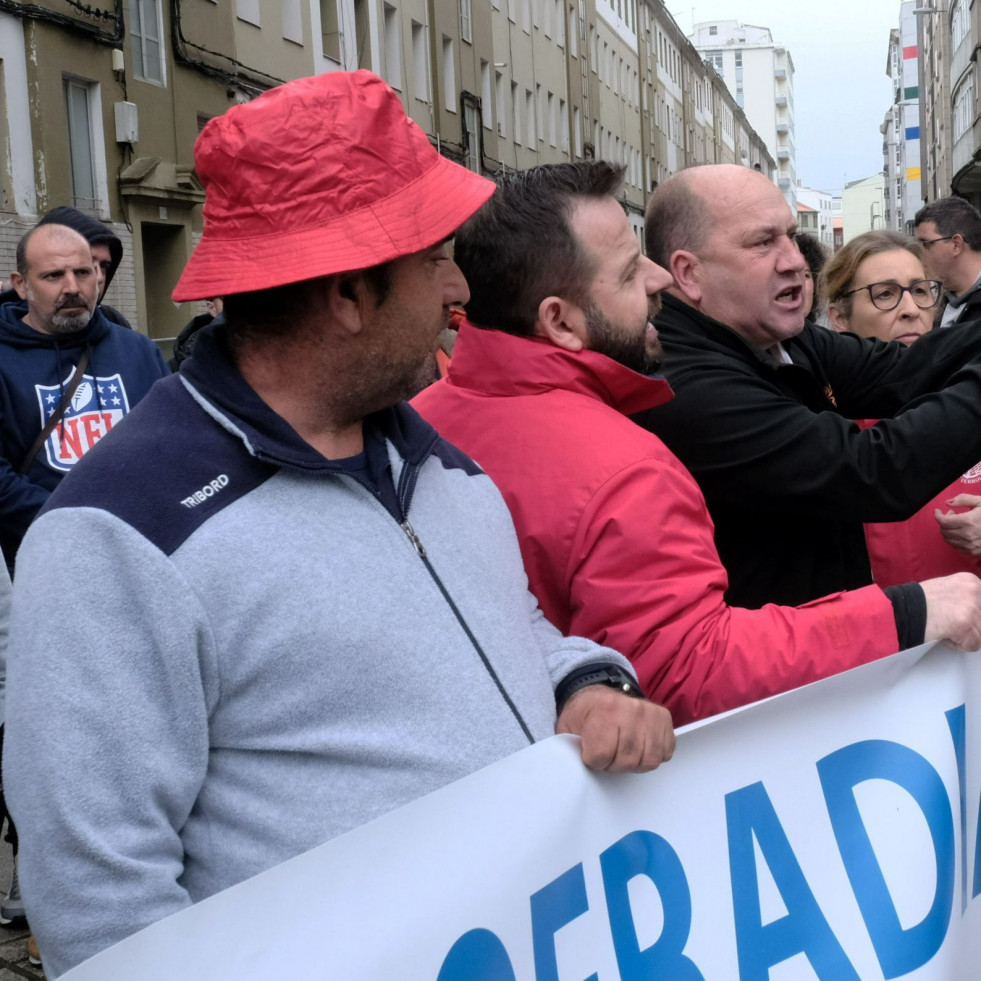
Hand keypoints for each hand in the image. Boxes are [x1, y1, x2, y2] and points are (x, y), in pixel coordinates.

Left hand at [555, 684, 674, 772]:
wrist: (598, 693)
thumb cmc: (583, 714)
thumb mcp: (566, 726)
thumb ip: (568, 748)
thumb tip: (572, 770)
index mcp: (604, 710)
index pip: (601, 756)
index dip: (593, 761)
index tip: (590, 752)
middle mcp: (631, 710)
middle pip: (627, 761)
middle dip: (613, 765)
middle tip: (607, 754)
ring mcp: (650, 713)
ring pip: (648, 761)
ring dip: (634, 763)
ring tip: (622, 752)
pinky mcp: (664, 718)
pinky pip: (664, 753)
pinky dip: (651, 755)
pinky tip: (638, 747)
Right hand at [921, 571, 980, 649]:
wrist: (901, 609)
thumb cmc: (919, 603)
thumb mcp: (948, 590)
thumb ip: (965, 598)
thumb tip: (977, 615)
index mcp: (971, 581)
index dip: (974, 617)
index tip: (958, 617)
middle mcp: (974, 590)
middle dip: (970, 626)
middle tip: (949, 622)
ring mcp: (971, 607)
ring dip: (964, 636)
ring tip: (945, 627)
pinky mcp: (965, 624)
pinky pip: (973, 645)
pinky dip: (958, 645)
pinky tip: (943, 634)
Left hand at [935, 495, 980, 556]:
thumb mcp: (980, 501)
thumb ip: (963, 499)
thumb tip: (947, 502)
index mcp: (969, 521)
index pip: (943, 521)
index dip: (938, 515)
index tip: (938, 511)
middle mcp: (968, 535)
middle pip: (944, 531)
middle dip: (944, 522)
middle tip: (952, 515)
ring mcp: (971, 545)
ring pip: (948, 540)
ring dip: (948, 531)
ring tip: (958, 523)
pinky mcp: (974, 551)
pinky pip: (956, 547)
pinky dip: (955, 540)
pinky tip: (962, 533)